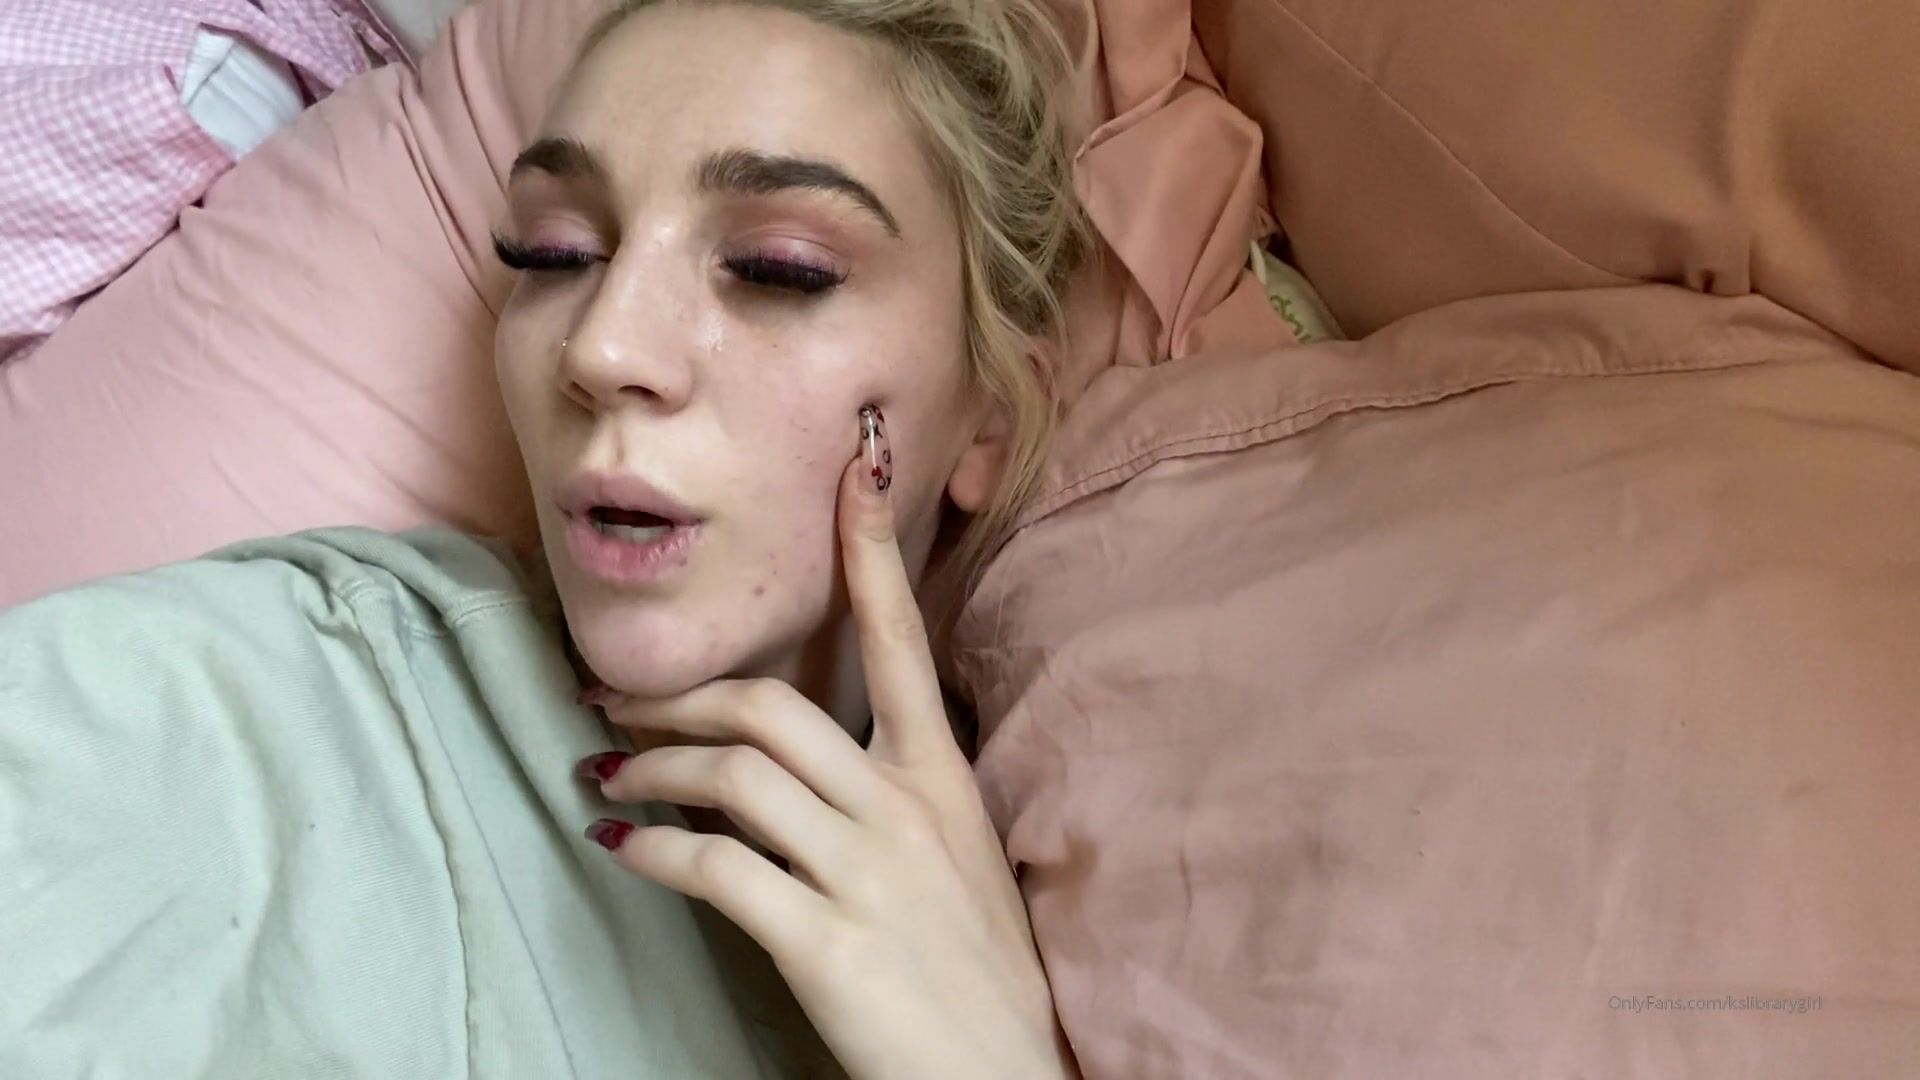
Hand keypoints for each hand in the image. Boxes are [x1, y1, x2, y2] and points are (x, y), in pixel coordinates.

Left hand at [575, 407, 1076, 1079]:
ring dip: (652, 763)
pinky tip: (619, 844)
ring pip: (733, 774)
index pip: (901, 640)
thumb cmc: (975, 973)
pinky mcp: (824, 939)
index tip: (855, 467)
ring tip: (608, 772)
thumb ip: (895, 798)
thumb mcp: (958, 862)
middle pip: (773, 705)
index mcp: (941, 779)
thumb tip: (803, 763)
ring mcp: (866, 871)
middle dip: (681, 690)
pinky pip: (715, 867)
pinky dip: (651, 848)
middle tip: (614, 696)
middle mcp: (904, 807)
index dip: (872, 552)